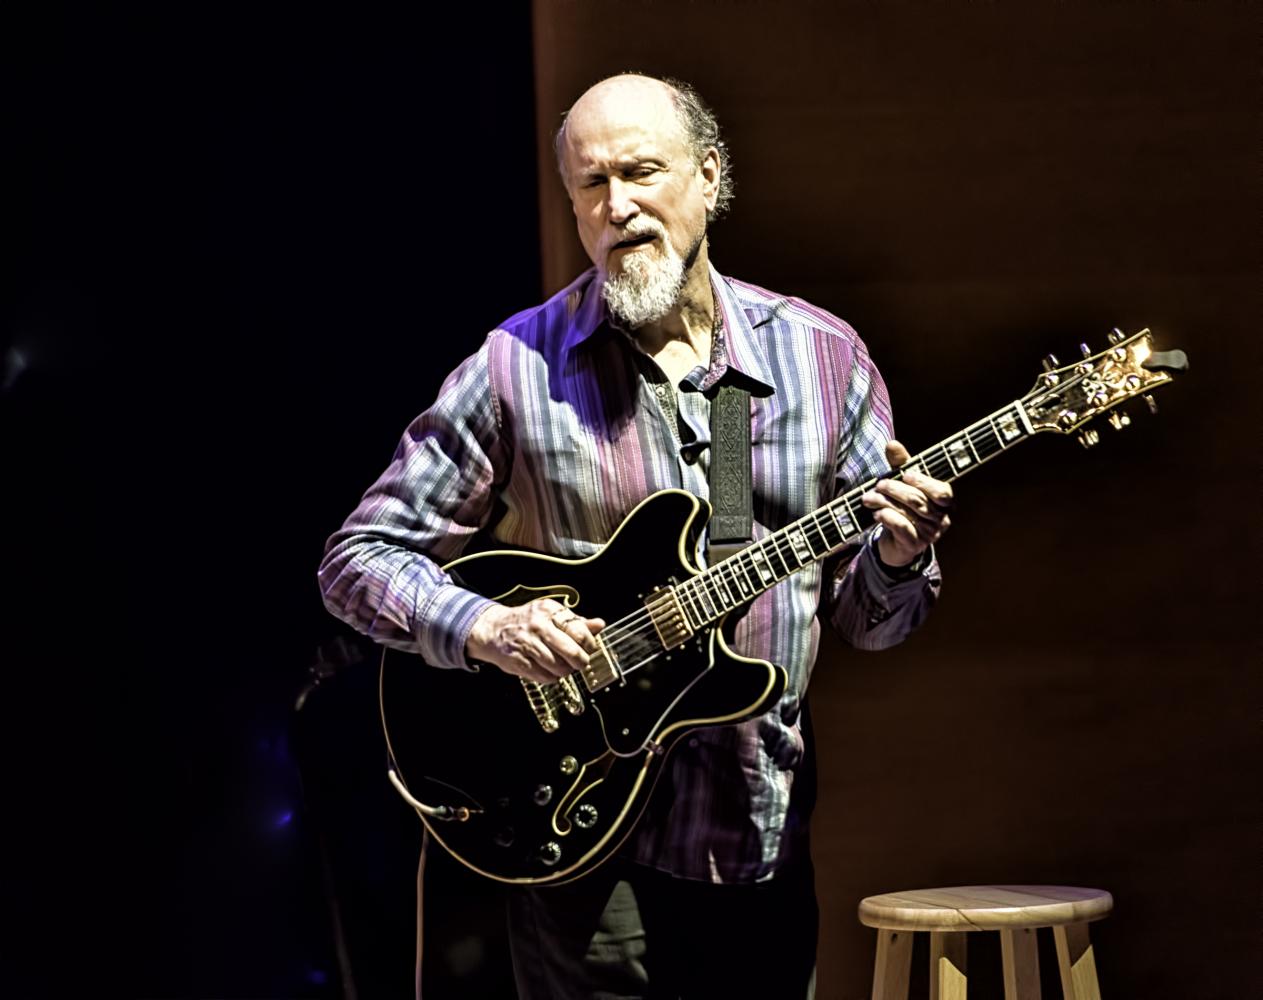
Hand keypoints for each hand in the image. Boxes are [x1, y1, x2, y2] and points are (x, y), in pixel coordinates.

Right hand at [466, 598, 605, 681]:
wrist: (493, 630)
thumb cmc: (527, 622)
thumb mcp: (551, 615)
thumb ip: (577, 622)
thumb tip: (599, 625)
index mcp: (549, 611)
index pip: (580, 632)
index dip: (589, 644)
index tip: (589, 648)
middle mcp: (538, 626)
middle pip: (572, 651)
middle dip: (581, 661)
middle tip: (581, 662)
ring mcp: (527, 644)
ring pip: (559, 667)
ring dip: (566, 671)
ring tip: (563, 666)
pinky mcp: (519, 661)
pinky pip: (545, 677)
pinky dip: (552, 677)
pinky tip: (549, 670)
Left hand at [861, 439, 953, 567]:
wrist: (897, 542)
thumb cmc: (904, 507)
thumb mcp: (904, 483)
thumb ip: (901, 463)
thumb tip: (892, 444)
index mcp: (946, 502)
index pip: (942, 492)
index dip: (923, 482)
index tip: (905, 474)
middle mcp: (942, 519)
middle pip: (919, 500)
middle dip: (895, 489)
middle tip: (878, 484)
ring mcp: (930, 534)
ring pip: (907, 512)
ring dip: (884, 502)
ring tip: (868, 497)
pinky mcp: (914, 544)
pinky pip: (901, 527)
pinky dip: (887, 517)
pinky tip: (876, 513)